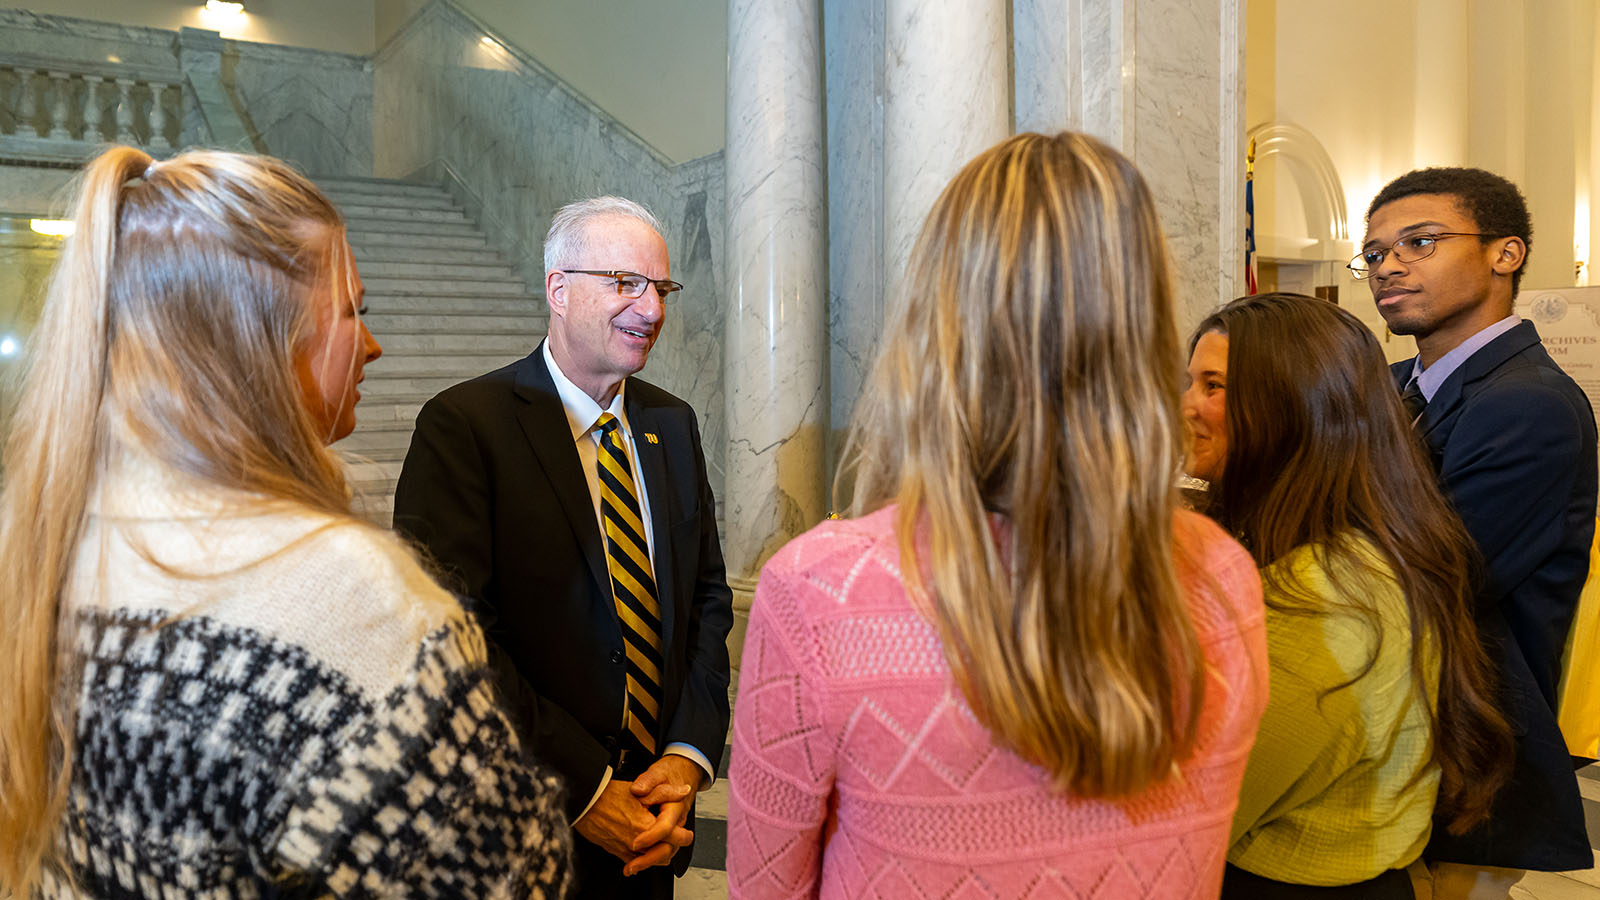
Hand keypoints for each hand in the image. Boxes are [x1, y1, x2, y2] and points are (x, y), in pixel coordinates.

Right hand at [574, 778, 690, 863]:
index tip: (687, 833)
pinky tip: (643, 846)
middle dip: (672, 847)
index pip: (673, 838)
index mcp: (645, 826)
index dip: (684, 836)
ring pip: (650, 860)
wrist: (584, 803)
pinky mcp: (616, 852)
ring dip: (658, 853)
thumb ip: (665, 792)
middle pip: (664, 854)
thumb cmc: (607, 795)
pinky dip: (642, 857)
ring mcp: (625, 849)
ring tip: (662, 841)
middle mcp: (636, 842)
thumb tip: (684, 791)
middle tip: (678, 839)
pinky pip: (634, 862)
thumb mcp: (640, 790)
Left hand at [620, 755, 705, 875]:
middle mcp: (677, 822)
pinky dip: (649, 857)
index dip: (650, 837)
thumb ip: (647, 781)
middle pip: (669, 848)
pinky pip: (662, 850)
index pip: (665, 827)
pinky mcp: (670, 833)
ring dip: (648, 861)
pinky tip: (633, 860)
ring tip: (630, 867)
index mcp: (675, 808)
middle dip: (650, 859)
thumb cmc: (671, 773)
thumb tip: (637, 790)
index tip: (633, 843)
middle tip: (631, 866)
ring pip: (666, 853)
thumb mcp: (657, 772)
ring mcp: (675, 829)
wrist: (684, 772)